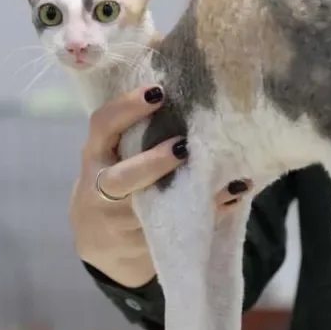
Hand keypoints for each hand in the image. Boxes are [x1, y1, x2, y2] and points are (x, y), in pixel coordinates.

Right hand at [70, 84, 252, 287]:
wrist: (99, 241)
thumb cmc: (117, 178)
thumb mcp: (115, 152)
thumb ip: (139, 129)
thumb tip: (189, 87)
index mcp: (95, 153)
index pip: (102, 125)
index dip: (126, 107)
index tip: (158, 91)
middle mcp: (100, 187)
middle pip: (120, 178)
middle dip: (152, 163)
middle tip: (184, 146)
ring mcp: (119, 221)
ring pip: (153, 209)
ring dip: (194, 194)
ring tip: (231, 180)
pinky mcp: (141, 242)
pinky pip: (177, 226)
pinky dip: (210, 212)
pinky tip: (235, 196)